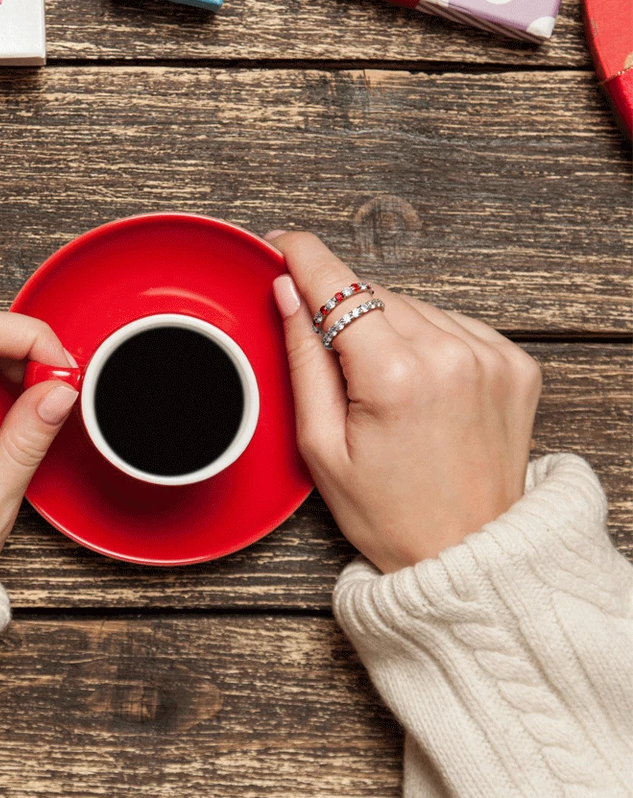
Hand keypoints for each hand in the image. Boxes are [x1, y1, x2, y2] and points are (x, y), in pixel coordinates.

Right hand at [267, 232, 541, 573]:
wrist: (467, 552)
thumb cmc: (389, 512)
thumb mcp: (320, 444)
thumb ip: (303, 359)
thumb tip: (288, 294)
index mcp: (395, 376)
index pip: (338, 286)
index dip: (303, 257)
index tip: (282, 245)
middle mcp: (451, 355)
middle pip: (373, 294)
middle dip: (343, 314)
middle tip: (335, 367)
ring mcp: (491, 356)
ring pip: (413, 306)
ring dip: (386, 327)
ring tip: (381, 389)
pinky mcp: (515, 363)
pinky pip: (452, 323)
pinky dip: (426, 339)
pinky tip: (417, 384)